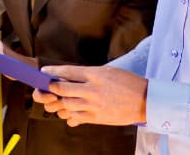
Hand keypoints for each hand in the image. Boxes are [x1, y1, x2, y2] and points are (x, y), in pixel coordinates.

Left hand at [32, 66, 146, 126]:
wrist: (145, 100)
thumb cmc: (129, 83)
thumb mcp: (109, 72)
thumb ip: (90, 75)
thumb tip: (72, 77)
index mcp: (95, 74)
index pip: (67, 71)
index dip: (53, 72)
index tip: (44, 73)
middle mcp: (92, 89)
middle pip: (62, 88)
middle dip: (51, 88)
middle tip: (49, 88)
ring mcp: (93, 105)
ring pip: (66, 104)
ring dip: (59, 104)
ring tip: (59, 102)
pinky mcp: (96, 117)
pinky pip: (75, 118)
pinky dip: (69, 116)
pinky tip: (70, 114)